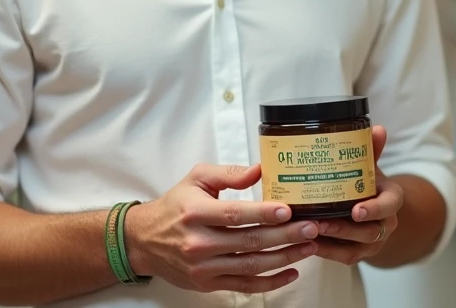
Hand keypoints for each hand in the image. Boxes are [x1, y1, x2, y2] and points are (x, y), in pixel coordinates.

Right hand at [125, 163, 319, 293]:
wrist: (144, 241)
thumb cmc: (175, 206)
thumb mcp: (196, 179)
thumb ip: (228, 173)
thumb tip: (260, 171)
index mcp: (196, 212)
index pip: (235, 214)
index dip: (263, 214)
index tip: (288, 210)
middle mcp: (199, 242)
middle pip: (249, 241)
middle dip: (285, 235)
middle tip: (311, 228)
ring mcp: (204, 267)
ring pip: (251, 265)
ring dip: (284, 258)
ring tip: (309, 247)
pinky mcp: (208, 284)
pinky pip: (244, 285)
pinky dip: (270, 282)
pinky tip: (291, 272)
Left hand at [313, 126, 404, 265]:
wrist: (373, 208)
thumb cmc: (366, 182)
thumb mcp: (369, 166)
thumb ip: (370, 150)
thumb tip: (377, 128)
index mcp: (391, 199)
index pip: (390, 205)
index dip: (375, 209)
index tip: (356, 210)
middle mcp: (386, 223)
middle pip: (370, 231)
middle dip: (344, 229)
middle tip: (320, 223)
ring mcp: (374, 242)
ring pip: (356, 248)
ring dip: (332, 243)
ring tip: (310, 233)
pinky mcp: (359, 253)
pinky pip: (345, 258)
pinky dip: (327, 253)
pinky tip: (308, 244)